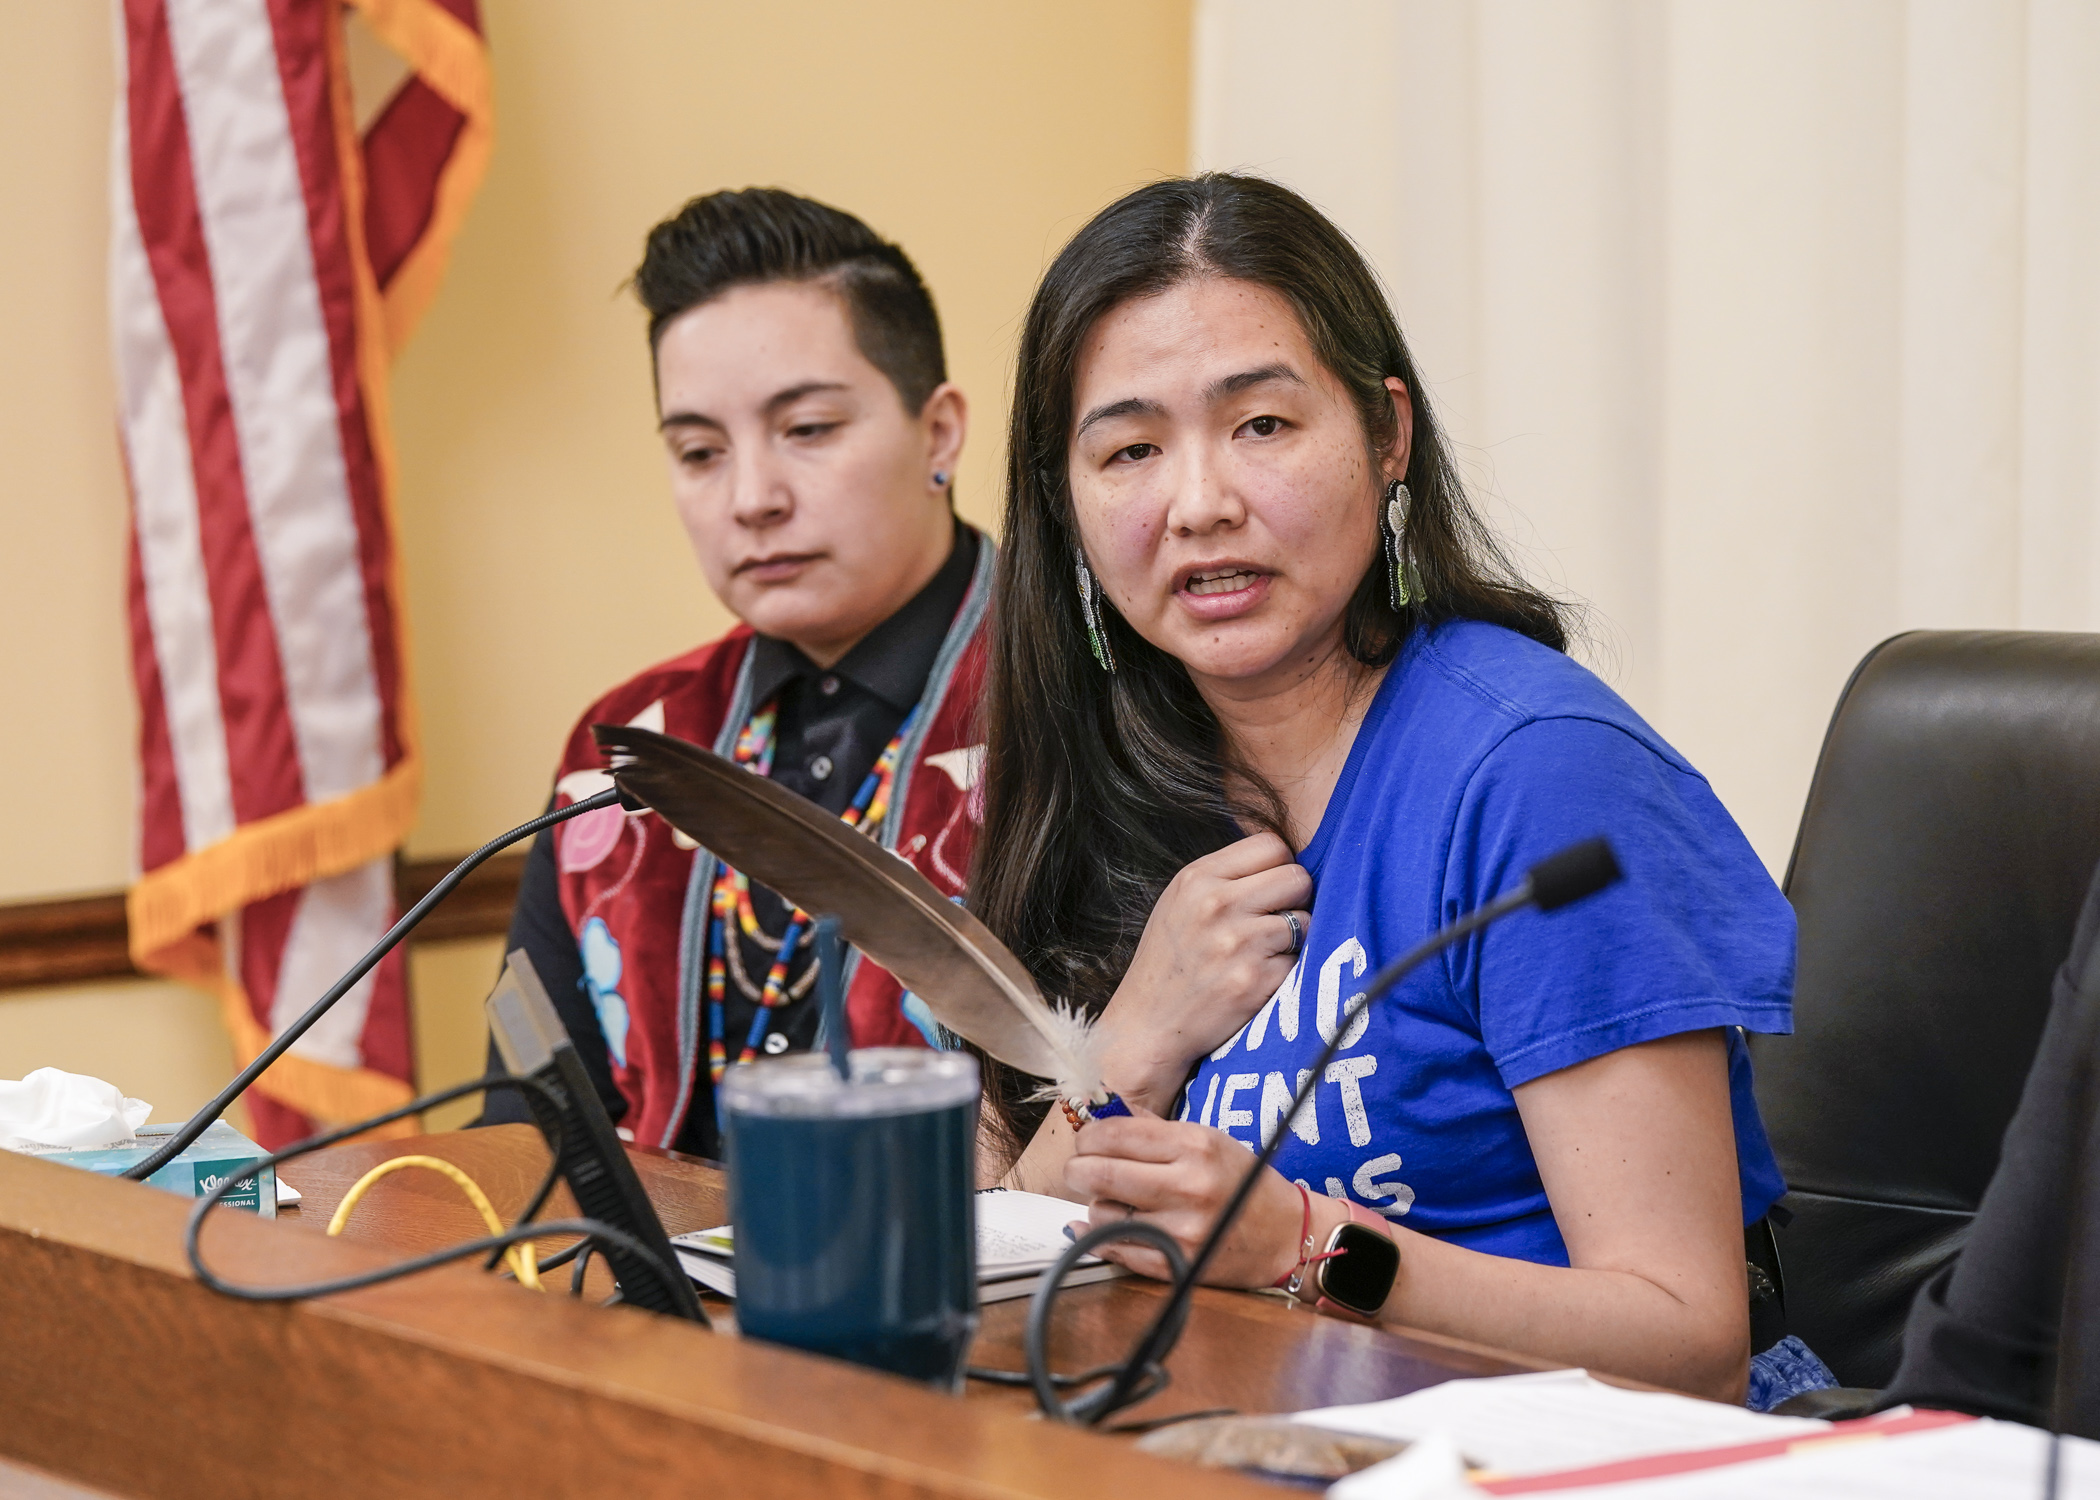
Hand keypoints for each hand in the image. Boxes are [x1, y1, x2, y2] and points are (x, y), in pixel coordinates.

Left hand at [1063, 1114, 1337, 1288]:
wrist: (1287, 1235)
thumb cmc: (1242, 1182)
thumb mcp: (1208, 1140)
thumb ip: (1155, 1131)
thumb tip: (1099, 1124)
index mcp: (1195, 1145)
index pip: (1115, 1135)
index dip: (1087, 1138)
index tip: (1084, 1143)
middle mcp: (1189, 1185)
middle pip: (1099, 1173)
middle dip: (1077, 1171)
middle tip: (1077, 1171)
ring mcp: (1183, 1229)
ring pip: (1102, 1214)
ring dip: (1097, 1207)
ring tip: (1114, 1202)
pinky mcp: (1179, 1264)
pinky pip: (1118, 1251)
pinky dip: (1101, 1239)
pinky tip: (1103, 1229)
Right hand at [1096, 832, 1310, 1110]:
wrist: (1147, 1027)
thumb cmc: (1170, 963)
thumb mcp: (1180, 902)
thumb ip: (1226, 877)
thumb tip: (1287, 860)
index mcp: (1197, 878)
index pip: (1273, 845)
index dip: (1278, 867)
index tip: (1268, 889)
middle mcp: (1217, 905)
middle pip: (1297, 878)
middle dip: (1293, 900)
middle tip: (1270, 923)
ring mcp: (1237, 943)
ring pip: (1305, 921)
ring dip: (1292, 940)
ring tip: (1258, 955)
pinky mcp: (1256, 980)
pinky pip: (1299, 961)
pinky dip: (1286, 973)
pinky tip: (1255, 981)